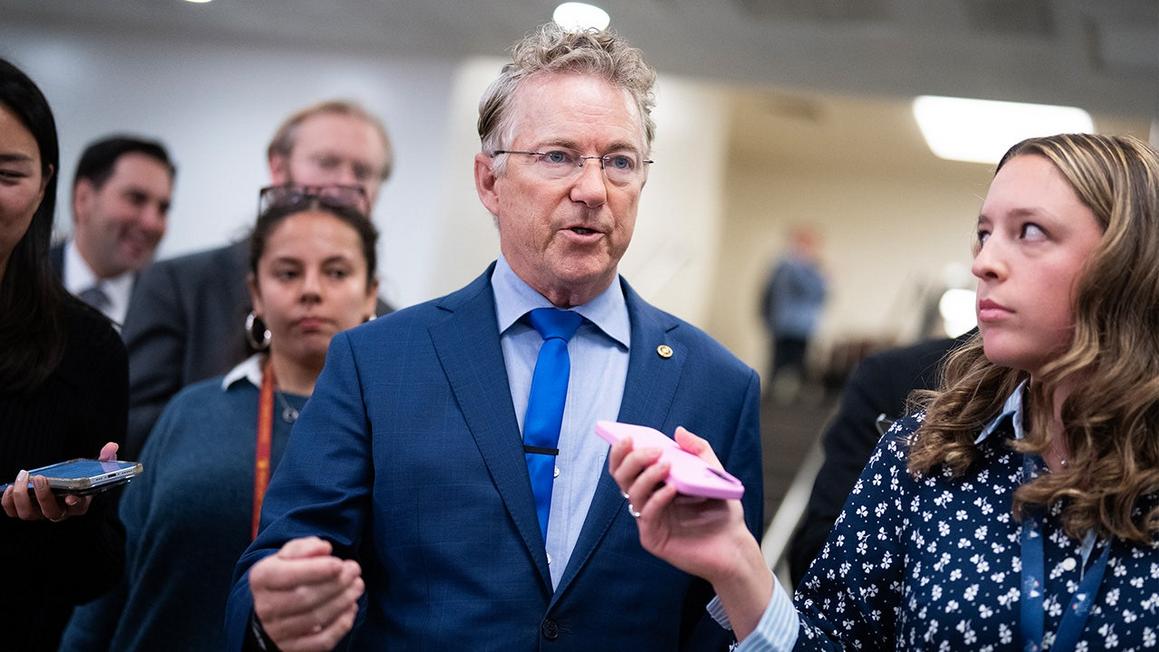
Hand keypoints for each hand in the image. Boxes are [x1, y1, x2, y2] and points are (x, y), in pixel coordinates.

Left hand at [1, 441, 119, 521]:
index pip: (78, 507)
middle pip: (50, 512)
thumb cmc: (79, 480)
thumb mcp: (95, 470)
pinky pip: (13, 512)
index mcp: (79, 504)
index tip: (70, 497)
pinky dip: (8, 502)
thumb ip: (105, 459)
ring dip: (22, 497)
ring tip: (23, 476)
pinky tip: (9, 486)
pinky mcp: (25, 510)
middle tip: (39, 477)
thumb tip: (111, 446)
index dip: (74, 503)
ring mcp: (41, 513)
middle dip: (43, 495)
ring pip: (28, 514)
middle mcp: (60, 512)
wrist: (62, 488)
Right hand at [250, 536, 363, 651]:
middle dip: (336, 584)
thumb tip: (324, 548)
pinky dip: (341, 626)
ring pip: (315, 619)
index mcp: (261, 579)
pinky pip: (320, 642)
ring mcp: (277, 631)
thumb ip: (304, 547)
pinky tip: (351, 608)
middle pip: (304, 598)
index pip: (287, 575)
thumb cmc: (286, 575)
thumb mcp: (288, 555)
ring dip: (343, 601)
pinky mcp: (291, 648)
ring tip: (357, 586)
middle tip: (355, 571)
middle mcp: (265, 607)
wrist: (271, 608)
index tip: (339, 564)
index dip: (316, 570)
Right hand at [609, 427, 772, 638]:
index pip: (628, 467)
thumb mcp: (713, 473)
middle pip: (623, 478)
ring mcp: (649, 520)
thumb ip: (698, 450)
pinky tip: (671, 489)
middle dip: (633, 460)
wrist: (735, 544)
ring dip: (647, 476)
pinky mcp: (653, 538)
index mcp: (655, 485)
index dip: (621, 452)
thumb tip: (678, 431)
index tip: (627, 437)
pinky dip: (657, 498)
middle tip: (652, 451)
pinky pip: (646, 514)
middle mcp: (647, 501)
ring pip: (632, 493)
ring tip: (666, 465)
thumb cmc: (723, 511)